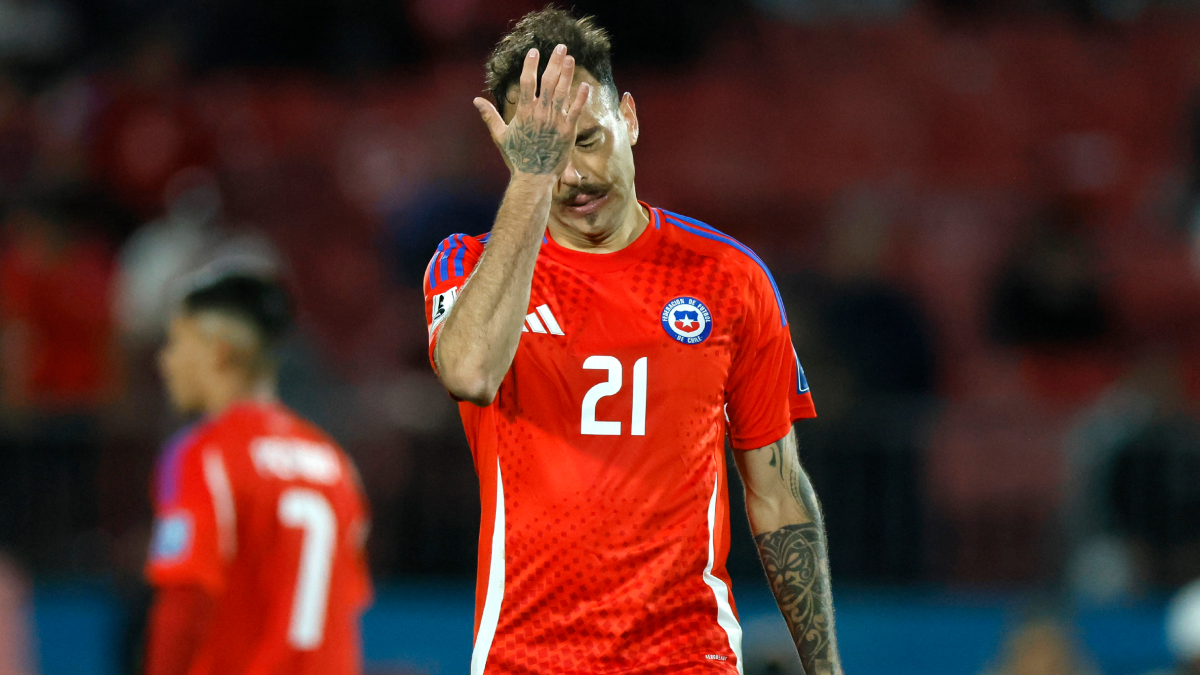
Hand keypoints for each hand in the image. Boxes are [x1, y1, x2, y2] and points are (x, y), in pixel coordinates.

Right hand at [473, 44, 590, 175]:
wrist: (533, 177)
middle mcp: (539, 113)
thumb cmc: (516, 157)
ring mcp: (554, 121)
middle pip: (548, 82)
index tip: (534, 51)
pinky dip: (580, 97)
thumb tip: (476, 101)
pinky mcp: (567, 131)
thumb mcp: (500, 136)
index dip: (530, 65)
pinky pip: (575, 110)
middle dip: (554, 62)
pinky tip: (584, 84)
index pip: (527, 82)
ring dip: (567, 74)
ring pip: (563, 92)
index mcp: (523, 112)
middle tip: (561, 47)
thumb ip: (490, 116)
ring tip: (571, 58)